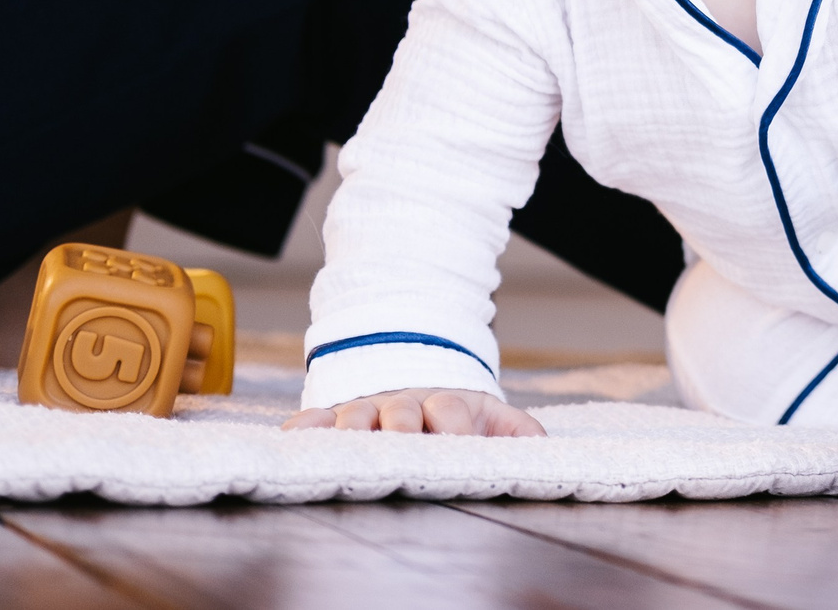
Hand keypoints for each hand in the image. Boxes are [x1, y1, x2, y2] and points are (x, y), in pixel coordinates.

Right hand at [283, 387, 544, 436]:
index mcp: (449, 403)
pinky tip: (295, 437)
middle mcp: (406, 404)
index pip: (451, 411)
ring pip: (357, 414)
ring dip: (352, 429)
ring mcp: (370, 408)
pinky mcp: (338, 416)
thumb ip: (520, 434)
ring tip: (346, 446)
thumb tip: (542, 451)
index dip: (454, 429)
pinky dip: (305, 427)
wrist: (422, 386)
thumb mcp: (498, 420)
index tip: (457, 449)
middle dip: (401, 428)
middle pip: (401, 413)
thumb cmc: (463, 418)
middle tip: (399, 448)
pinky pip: (317, 418)